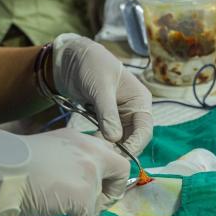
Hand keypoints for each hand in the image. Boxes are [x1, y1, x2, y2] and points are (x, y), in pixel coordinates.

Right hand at [0, 128, 129, 215]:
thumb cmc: (7, 165)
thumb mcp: (42, 154)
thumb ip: (62, 162)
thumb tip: (69, 182)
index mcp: (76, 137)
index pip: (106, 151)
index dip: (105, 171)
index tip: (95, 187)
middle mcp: (88, 150)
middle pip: (120, 168)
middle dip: (112, 189)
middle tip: (95, 206)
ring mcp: (89, 174)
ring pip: (100, 201)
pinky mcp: (84, 198)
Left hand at [51, 33, 152, 156]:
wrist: (71, 58)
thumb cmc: (91, 65)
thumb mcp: (100, 87)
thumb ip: (107, 113)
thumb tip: (114, 138)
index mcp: (140, 101)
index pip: (144, 130)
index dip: (134, 145)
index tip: (120, 156)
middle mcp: (133, 111)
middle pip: (133, 138)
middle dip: (121, 150)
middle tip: (104, 158)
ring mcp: (119, 117)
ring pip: (119, 140)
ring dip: (109, 148)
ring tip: (96, 152)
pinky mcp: (105, 120)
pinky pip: (106, 137)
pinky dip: (100, 142)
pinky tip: (91, 146)